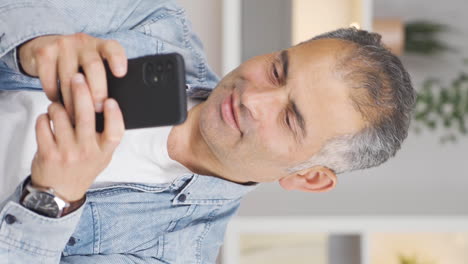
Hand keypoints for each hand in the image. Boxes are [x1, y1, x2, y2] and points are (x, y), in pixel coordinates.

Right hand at [18, 33, 126, 116]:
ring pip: (70, 77)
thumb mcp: (95, 64)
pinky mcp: (44, 52)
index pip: (113, 48)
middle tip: (97, 109)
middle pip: (93, 66)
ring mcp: (63, 45)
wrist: (46, 45)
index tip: (120, 73)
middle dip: (97, 91)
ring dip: (73, 100)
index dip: (117, 59)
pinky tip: (57, 102)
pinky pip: (49, 78)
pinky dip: (53, 94)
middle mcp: (83, 42)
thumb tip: (113, 107)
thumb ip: (105, 78)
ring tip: (76, 115)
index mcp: (101, 46)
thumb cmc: (78, 62)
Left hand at [31, 73, 124, 201]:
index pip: (115, 132)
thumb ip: (106, 135)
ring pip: (60, 115)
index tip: (110, 100)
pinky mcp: (47, 153)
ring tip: (58, 108)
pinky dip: (44, 117)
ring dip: (57, 106)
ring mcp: (66, 153)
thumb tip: (105, 103)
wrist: (61, 192)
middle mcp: (87, 152)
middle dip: (81, 92)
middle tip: (78, 78)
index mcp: (104, 152)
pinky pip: (43, 124)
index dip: (114, 115)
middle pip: (85, 117)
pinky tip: (48, 120)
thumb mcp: (103, 155)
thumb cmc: (83, 168)